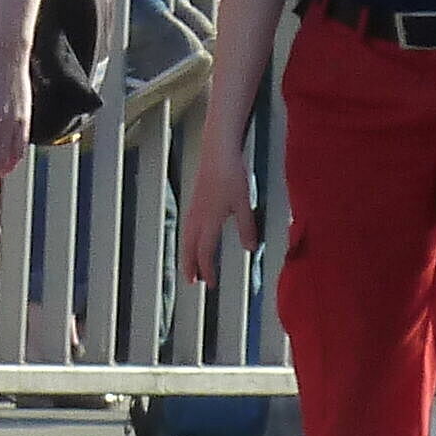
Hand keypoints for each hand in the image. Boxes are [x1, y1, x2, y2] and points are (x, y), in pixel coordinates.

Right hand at [178, 118, 259, 283]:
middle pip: (189, 247)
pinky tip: (193, 239)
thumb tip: (250, 249)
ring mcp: (194, 208)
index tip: (211, 284)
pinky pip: (187, 227)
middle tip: (192, 281)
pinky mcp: (195, 200)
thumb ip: (247, 227)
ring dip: (187, 253)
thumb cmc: (231, 175)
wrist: (217, 151)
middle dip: (190, 265)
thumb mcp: (243, 203)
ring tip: (190, 265)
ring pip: (186, 237)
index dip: (207, 269)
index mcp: (208, 220)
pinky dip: (187, 240)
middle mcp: (197, 217)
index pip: (205, 252)